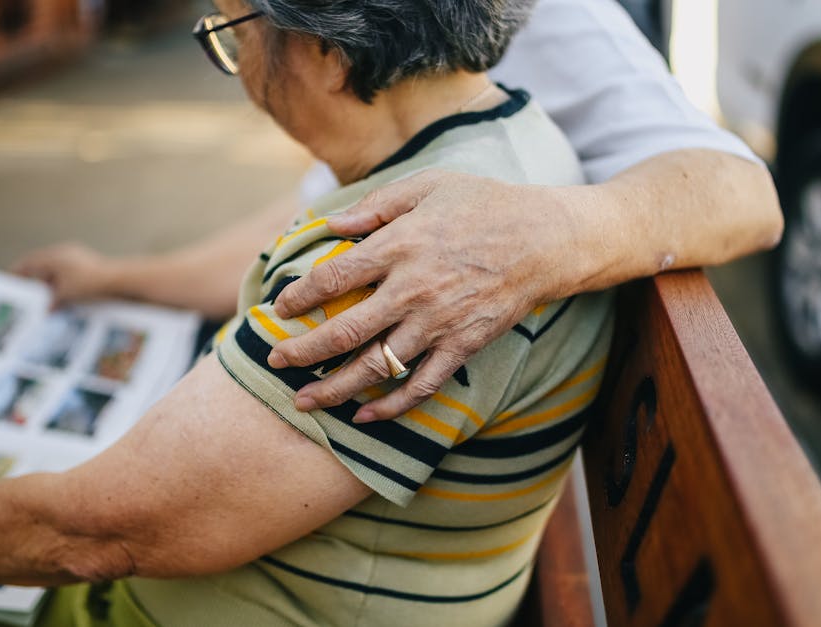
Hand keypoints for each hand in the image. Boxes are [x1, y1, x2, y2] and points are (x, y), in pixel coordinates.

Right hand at [12, 242, 113, 306]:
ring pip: (56, 270)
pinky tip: (64, 295)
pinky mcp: (88, 263)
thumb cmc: (89, 284)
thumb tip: (47, 310)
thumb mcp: (65, 294)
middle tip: (26, 292)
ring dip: (49, 283)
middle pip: (42, 266)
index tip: (10, 280)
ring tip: (44, 297)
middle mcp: (64, 253)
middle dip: (34, 279)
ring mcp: (76, 256)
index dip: (18, 271)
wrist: (119, 279)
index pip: (29, 262)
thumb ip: (53, 301)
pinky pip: (68, 273)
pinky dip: (63, 284)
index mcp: (54, 257)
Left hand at [269, 170, 579, 421]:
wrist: (545, 238)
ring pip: (377, 366)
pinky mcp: (463, 346)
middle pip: (345, 331)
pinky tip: (364, 416)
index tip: (279, 309)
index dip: (300, 298)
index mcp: (400, 245)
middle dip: (303, 352)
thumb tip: (328, 226)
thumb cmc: (483, 204)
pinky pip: (422, 385)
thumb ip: (374, 206)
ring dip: (335, 388)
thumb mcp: (427, 186)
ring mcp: (439, 323)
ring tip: (304, 401)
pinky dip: (392, 406)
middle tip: (275, 362)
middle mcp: (413, 289)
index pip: (334, 278)